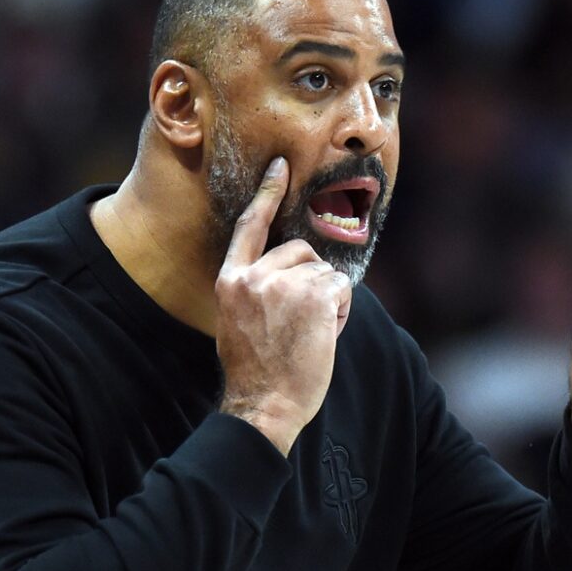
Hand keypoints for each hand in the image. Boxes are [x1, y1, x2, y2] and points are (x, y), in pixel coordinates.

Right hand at [216, 158, 353, 455]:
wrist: (263, 404)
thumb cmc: (257, 372)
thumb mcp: (238, 322)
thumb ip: (256, 290)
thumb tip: (289, 272)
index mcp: (230, 281)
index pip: (249, 226)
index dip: (267, 193)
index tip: (281, 166)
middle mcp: (254, 276)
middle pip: (300, 251)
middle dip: (311, 280)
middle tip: (300, 322)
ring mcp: (284, 284)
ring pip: (325, 272)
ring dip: (327, 300)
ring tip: (308, 334)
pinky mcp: (314, 295)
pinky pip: (341, 287)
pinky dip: (340, 311)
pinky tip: (322, 336)